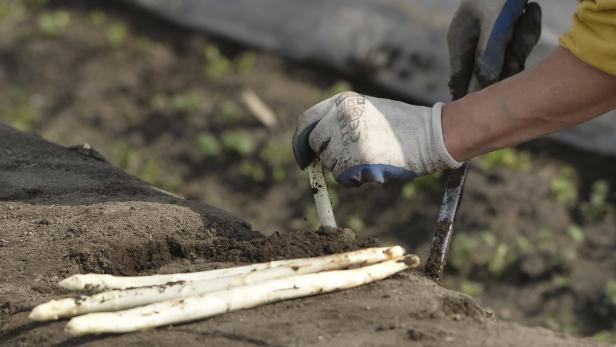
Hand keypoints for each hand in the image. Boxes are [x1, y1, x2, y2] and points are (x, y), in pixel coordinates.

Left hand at [292, 92, 461, 186]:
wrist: (431, 135)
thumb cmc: (402, 126)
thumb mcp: (368, 111)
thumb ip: (341, 122)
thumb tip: (315, 146)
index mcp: (343, 101)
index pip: (308, 121)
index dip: (301, 141)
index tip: (303, 156)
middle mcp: (341, 117)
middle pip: (315, 145)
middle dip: (325, 157)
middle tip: (345, 162)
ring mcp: (348, 138)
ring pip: (330, 164)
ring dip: (344, 169)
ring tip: (371, 160)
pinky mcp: (356, 160)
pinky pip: (343, 178)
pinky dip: (355, 179)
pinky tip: (375, 169)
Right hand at [448, 0, 540, 97]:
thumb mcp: (495, 22)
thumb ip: (489, 53)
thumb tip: (484, 82)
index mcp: (459, 40)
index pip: (460, 76)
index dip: (469, 92)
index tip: (478, 106)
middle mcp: (472, 42)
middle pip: (489, 70)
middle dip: (508, 60)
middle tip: (518, 50)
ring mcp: (489, 37)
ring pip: (509, 56)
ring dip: (522, 38)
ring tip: (527, 12)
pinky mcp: (506, 33)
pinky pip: (518, 43)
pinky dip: (527, 28)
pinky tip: (530, 10)